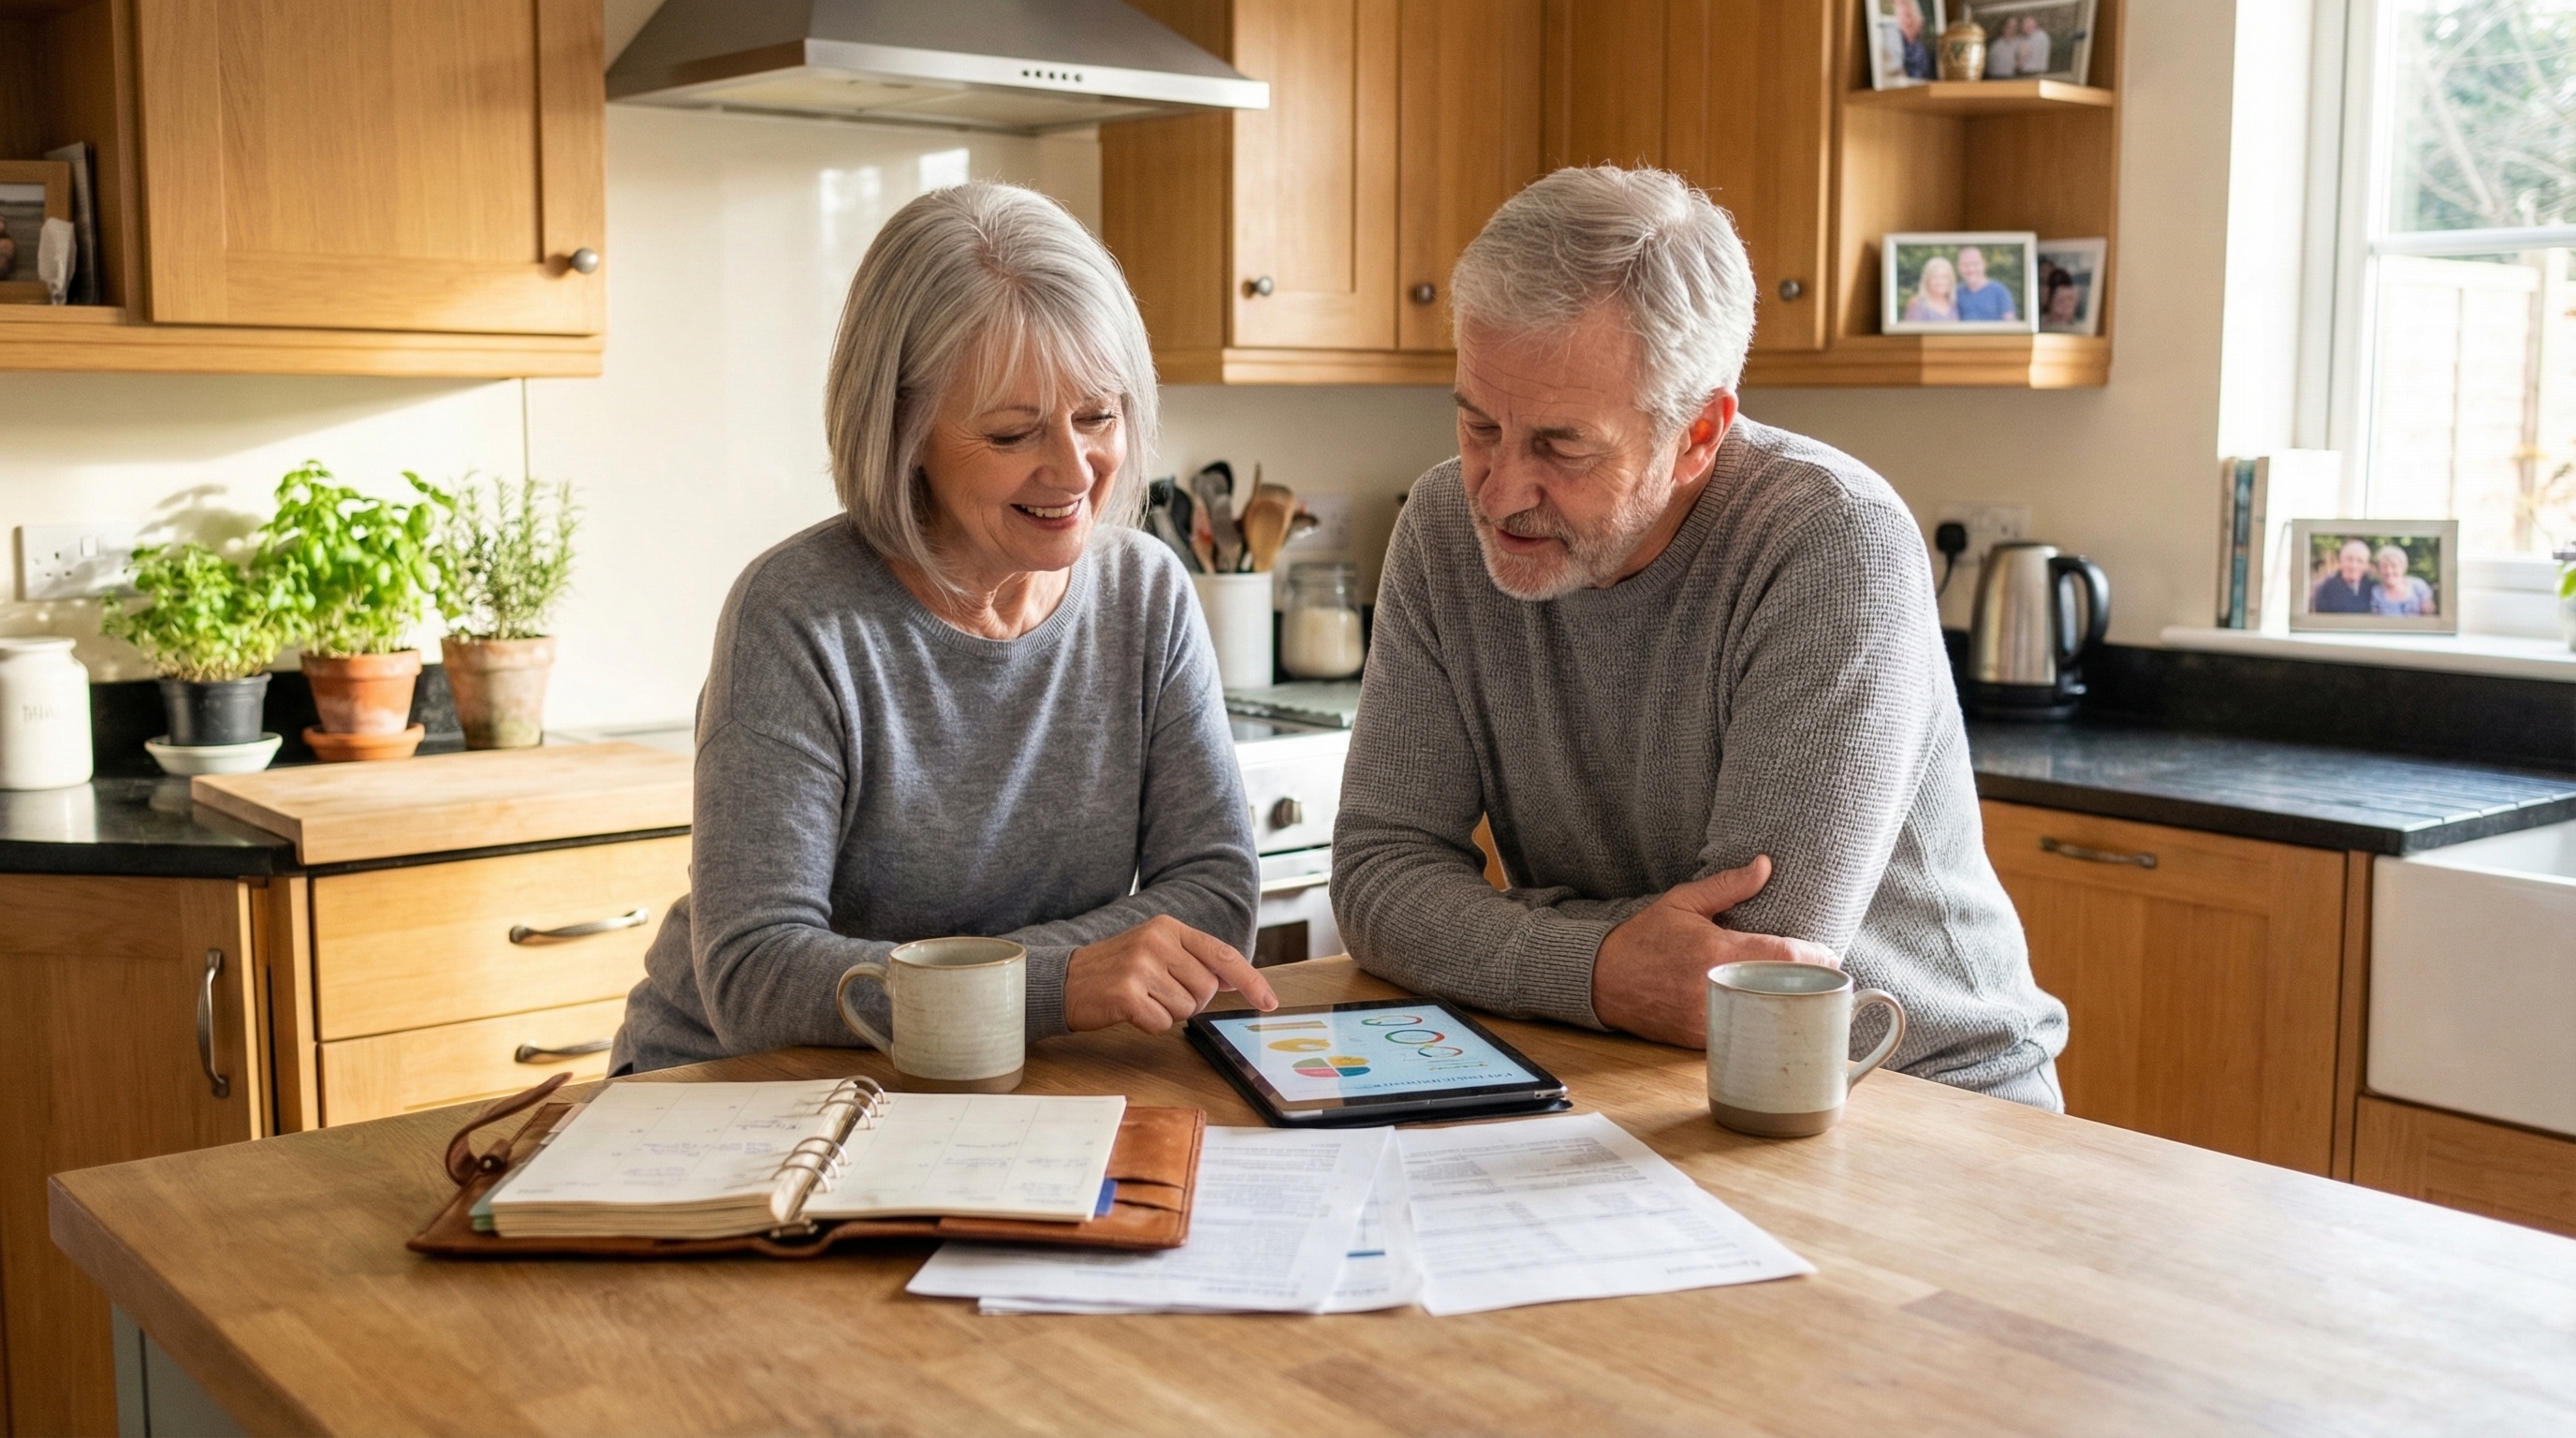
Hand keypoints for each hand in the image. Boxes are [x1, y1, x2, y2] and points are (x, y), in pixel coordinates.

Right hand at [1064, 914, 1278, 1032]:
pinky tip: (1131, 1011)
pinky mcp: (1127, 994)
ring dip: (1168, 1013)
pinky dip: (1150, 1025)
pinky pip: (1163, 1024)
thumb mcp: (1154, 950)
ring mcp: (1141, 966)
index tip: (1268, 1002)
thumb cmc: (1114, 970)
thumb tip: (1235, 979)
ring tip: (1142, 999)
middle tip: (1158, 993)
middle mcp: (1157, 941)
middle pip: (1207, 989)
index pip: (1222, 954)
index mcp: (1168, 927)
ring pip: (1187, 1009)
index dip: (1250, 981)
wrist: (1062, 981)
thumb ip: (1193, 959)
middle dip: (1190, 1000)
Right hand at [1591, 856, 1839, 1046]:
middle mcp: (1716, 988)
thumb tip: (1765, 865)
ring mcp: (1708, 1019)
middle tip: (1824, 977)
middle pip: (1785, 991)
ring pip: (1766, 1018)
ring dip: (1786, 1007)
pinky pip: (1741, 1034)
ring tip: (1801, 994)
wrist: (1601, 979)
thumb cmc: (1644, 937)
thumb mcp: (1683, 902)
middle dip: (1809, 984)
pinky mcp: (1699, 1040)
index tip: (1830, 954)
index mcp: (1717, 951)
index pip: (1786, 957)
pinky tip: (1767, 1013)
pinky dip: (1757, 1024)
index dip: (1817, 957)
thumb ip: (1728, 886)